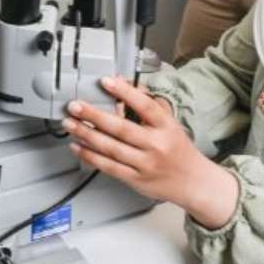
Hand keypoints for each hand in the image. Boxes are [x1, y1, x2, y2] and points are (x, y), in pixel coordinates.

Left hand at [63, 76, 238, 229]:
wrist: (193, 182)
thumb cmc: (178, 150)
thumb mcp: (170, 123)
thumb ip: (148, 106)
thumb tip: (124, 86)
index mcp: (166, 127)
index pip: (144, 106)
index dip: (124, 92)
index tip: (106, 81)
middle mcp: (156, 145)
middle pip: (121, 128)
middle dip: (94, 116)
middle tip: (75, 106)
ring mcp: (145, 164)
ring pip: (111, 148)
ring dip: (87, 135)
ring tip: (71, 124)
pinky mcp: (135, 179)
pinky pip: (109, 167)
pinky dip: (91, 156)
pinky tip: (78, 146)